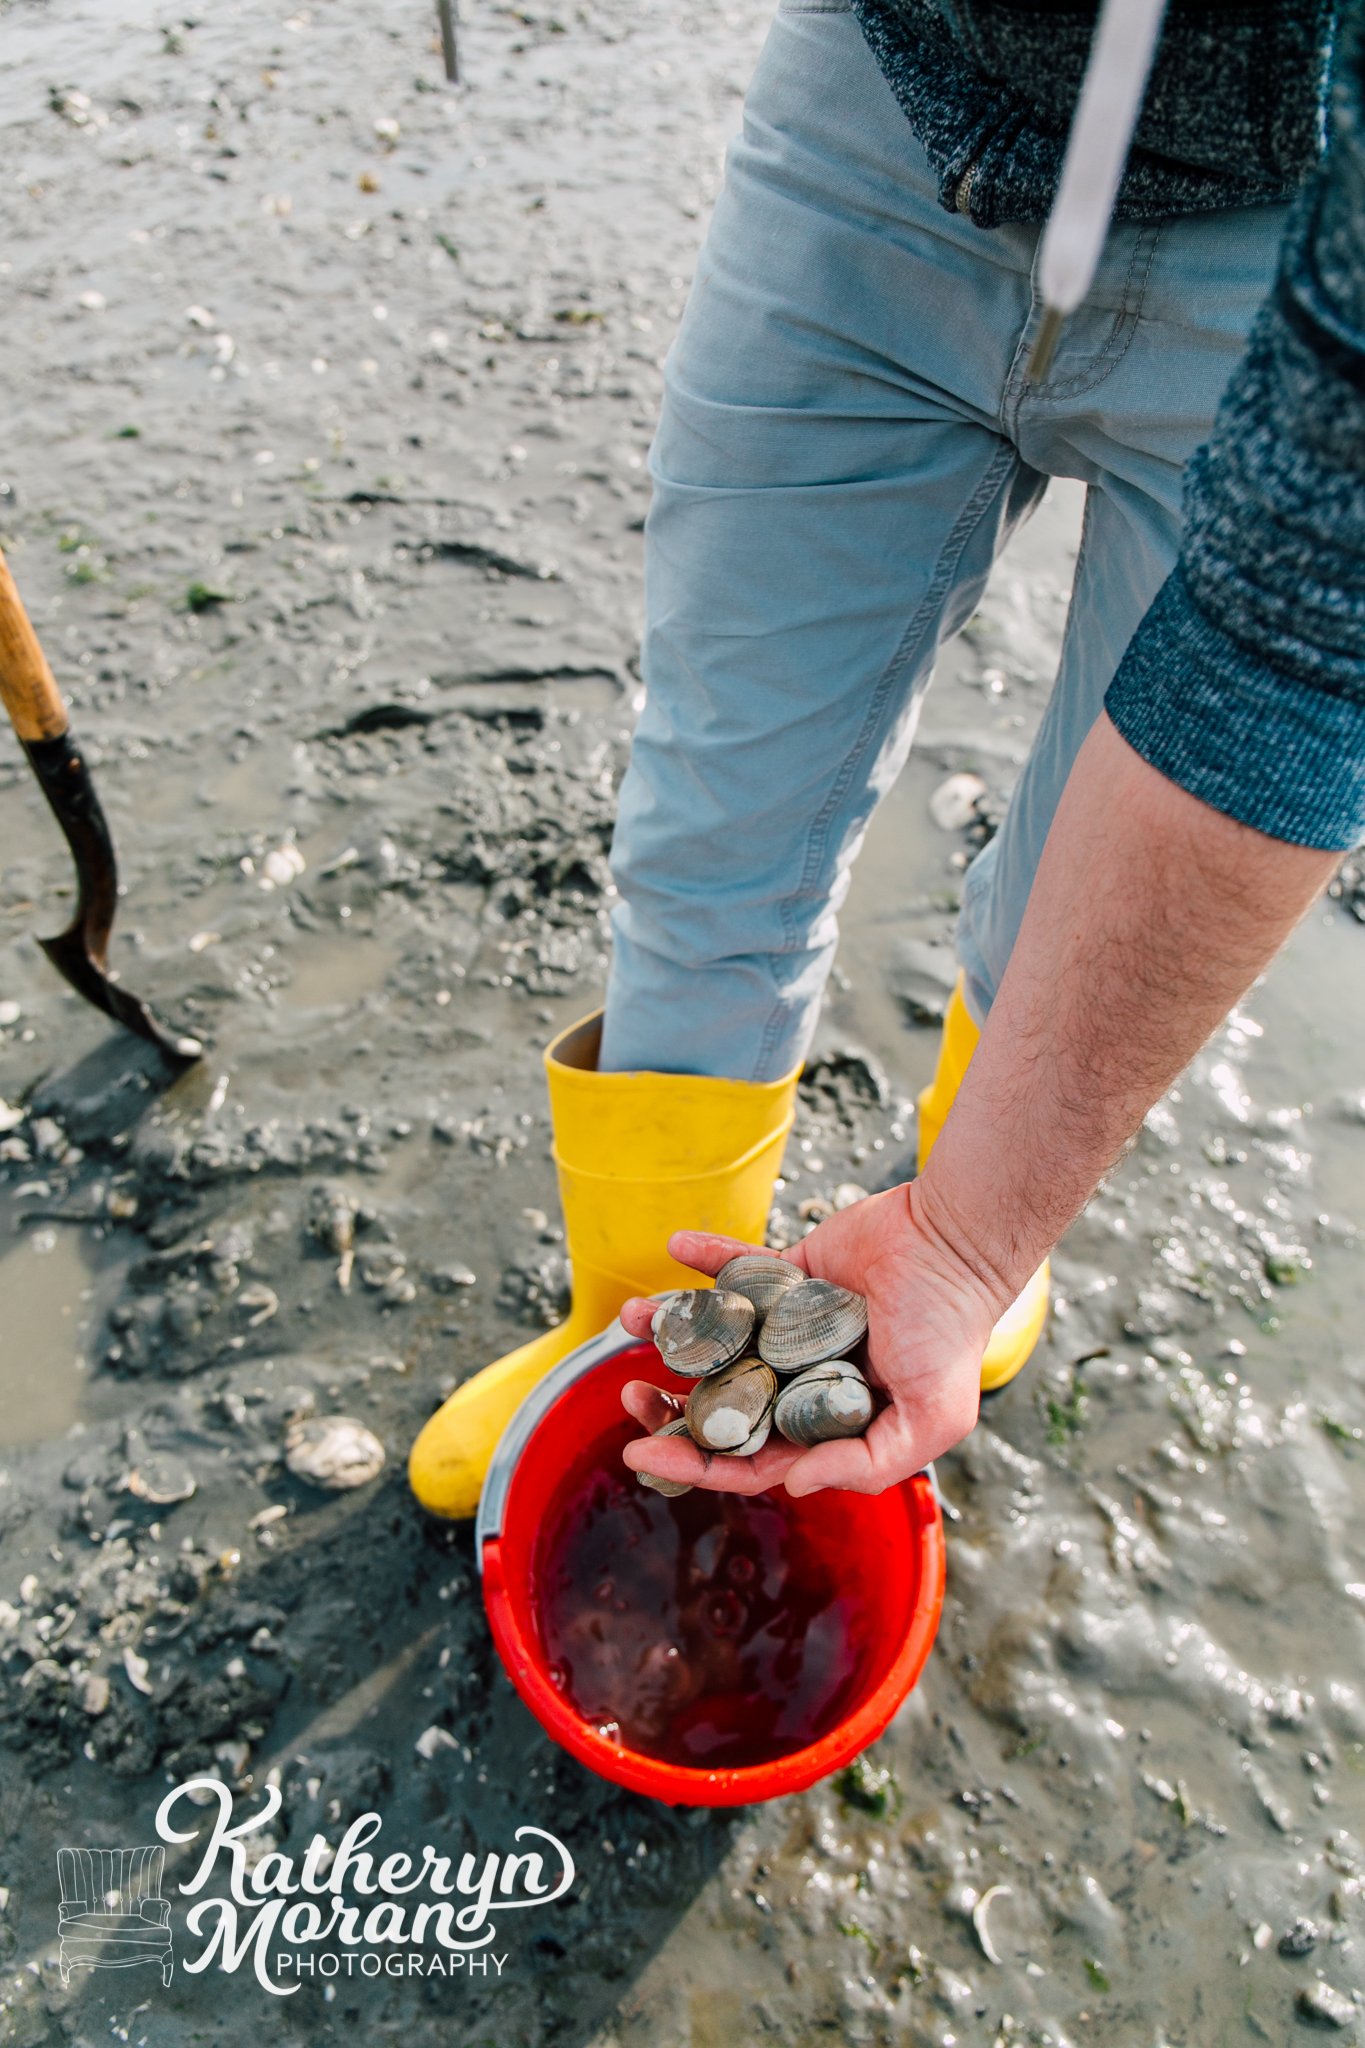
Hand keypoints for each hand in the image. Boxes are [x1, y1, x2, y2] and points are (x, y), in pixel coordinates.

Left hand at [618, 1181, 1007, 1497]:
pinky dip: (706, 1257)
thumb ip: (867, 1465)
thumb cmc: (949, 1335)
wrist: (956, 1247)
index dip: (696, 1462)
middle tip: (629, 1395)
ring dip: (672, 1327)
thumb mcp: (929, 1420)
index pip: (750, 1456)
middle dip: (669, 1405)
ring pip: (719, 1336)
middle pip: (720, 1403)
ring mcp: (791, 1326)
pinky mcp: (790, 1274)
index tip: (642, 1453)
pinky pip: (739, 1267)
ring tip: (633, 1318)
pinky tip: (674, 1247)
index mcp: (826, 1422)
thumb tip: (793, 1485)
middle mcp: (801, 1379)